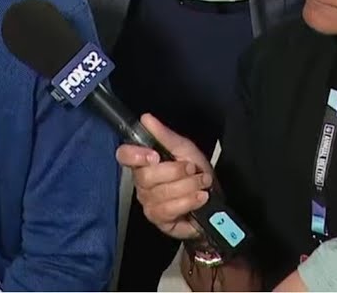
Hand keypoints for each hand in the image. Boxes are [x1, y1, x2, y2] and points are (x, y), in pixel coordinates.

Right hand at [115, 114, 212, 240]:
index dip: (135, 155)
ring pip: (160, 193)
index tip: (154, 155)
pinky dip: (187, 201)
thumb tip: (146, 119)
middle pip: (145, 176)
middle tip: (192, 169)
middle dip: (175, 171)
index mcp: (144, 161)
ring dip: (187, 186)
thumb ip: (165, 135)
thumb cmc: (196, 173)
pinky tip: (200, 197)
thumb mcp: (185, 149)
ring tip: (202, 183)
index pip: (124, 155)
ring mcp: (148, 201)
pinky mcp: (157, 218)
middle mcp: (142, 182)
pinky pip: (167, 209)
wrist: (212, 200)